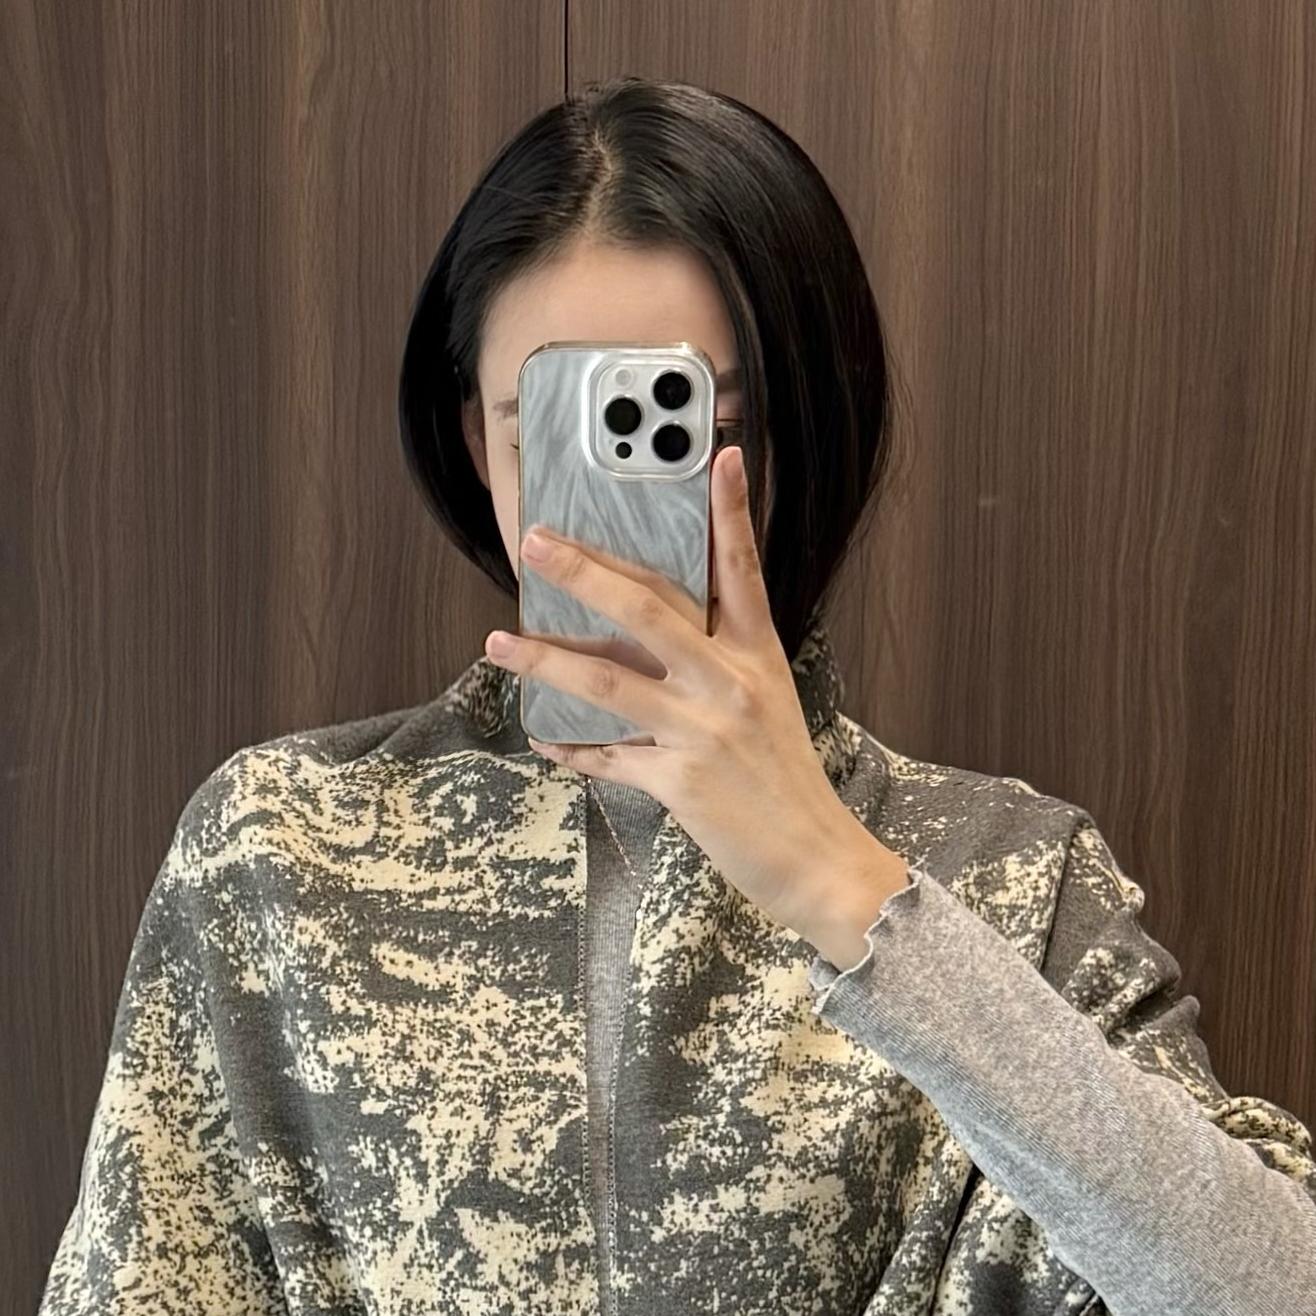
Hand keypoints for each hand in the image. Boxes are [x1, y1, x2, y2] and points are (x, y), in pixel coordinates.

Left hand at [481, 439, 909, 961]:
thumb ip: (721, 665)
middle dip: (586, 572)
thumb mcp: (770, 705)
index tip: (718, 456)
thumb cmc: (786, 783)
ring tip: (500, 642)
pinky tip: (543, 740)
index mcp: (758, 655)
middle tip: (537, 544)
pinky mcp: (680, 781)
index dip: (731, 510)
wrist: (815, 859)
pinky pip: (610, 757)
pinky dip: (573, 750)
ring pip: (609, 680)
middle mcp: (730, 683)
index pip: (743, 568)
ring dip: (546, 659)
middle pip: (649, 608)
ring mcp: (703, 730)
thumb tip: (652, 639)